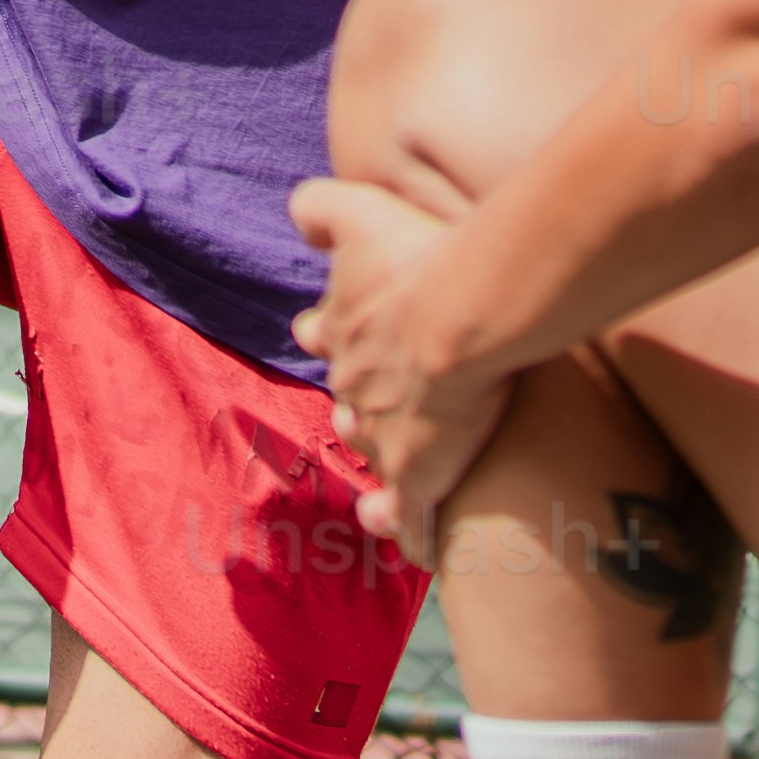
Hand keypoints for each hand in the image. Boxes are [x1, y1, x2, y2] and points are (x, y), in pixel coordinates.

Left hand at [284, 163, 514, 562]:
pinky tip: (420, 552)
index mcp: (341, 329)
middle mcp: (354, 388)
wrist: (459, 320)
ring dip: (383, 463)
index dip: (331, 332)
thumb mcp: (359, 211)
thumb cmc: (416, 262)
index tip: (335, 330)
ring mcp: (386, 439)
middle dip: (361, 401)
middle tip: (382, 404)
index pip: (322, 332)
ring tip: (395, 475)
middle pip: (348, 399)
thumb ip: (320, 206)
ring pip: (373, 458)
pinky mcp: (422, 476)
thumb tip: (299, 217)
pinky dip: (413, 534)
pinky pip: (414, 518)